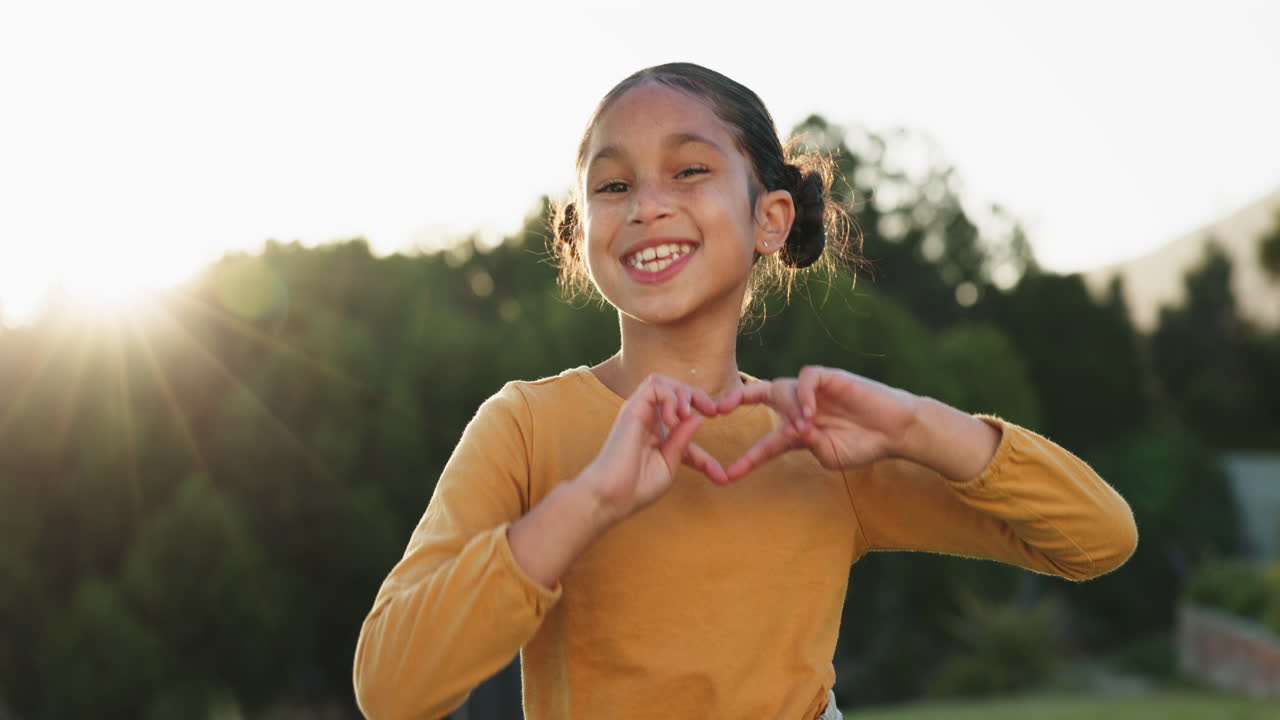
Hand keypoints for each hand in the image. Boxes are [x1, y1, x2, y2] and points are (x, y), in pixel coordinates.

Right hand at [576, 373, 725, 524]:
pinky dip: (670, 397)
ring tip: (686, 414)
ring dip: (682, 392)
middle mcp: (647, 419)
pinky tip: (673, 419)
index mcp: (656, 435)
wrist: (613, 497)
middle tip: (713, 411)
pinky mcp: (631, 409)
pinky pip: (654, 385)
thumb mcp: (670, 465)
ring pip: (662, 381)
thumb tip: (698, 419)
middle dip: (697, 396)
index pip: (685, 420)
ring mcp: (638, 412)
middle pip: (673, 391)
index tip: (719, 472)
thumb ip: (683, 442)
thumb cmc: (637, 488)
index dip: (704, 434)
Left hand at [716, 365, 920, 481]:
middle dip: (737, 399)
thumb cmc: (864, 445)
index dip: (746, 459)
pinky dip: (806, 393)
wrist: (895, 430)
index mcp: (796, 430)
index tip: (725, 476)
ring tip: (803, 427)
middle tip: (718, 408)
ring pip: (782, 387)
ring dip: (787, 407)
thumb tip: (793, 430)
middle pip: (759, 395)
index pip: (764, 443)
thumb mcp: (830, 455)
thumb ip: (809, 446)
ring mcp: (814, 391)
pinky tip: (812, 412)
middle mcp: (799, 407)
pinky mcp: (831, 378)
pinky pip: (808, 378)